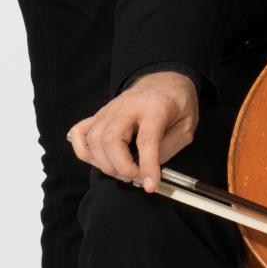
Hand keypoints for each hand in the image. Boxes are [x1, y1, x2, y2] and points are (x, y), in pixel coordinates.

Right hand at [65, 71, 203, 189]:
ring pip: (94, 140)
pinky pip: (79, 133)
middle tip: (137, 176)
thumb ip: (169, 147)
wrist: (164, 82)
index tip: (150, 185)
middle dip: (122, 167)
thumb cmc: (177, 104)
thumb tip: (147, 169)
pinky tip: (101, 160)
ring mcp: (109, 110)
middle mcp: (127, 106)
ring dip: (106, 164)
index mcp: (155, 106)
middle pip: (111, 140)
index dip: (147, 165)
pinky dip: (84, 151)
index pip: (146, 139)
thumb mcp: (187, 126)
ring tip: (124, 171)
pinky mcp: (98, 115)